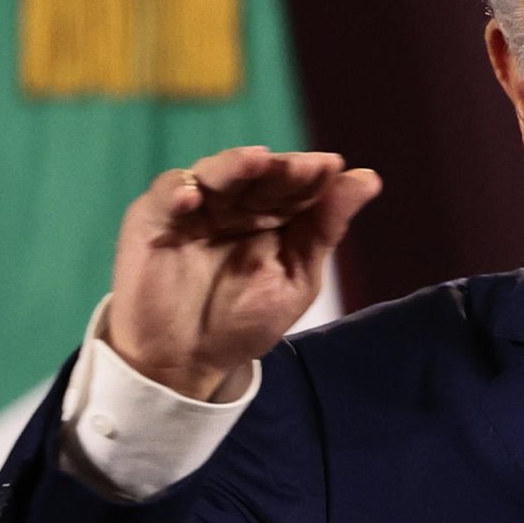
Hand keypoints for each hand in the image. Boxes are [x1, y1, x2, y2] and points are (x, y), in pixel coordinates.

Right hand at [106, 147, 381, 399]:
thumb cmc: (244, 321)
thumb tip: (370, 178)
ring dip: (235, 165)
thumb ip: (325, 229)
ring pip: (215, 173)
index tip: (332, 167)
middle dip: (281, 168)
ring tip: (257, 160)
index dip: (312, 174)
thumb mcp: (295, 279)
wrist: (187, 362)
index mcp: (274, 214)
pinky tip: (193, 198)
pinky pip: (164, 195)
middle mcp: (236, 202)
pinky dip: (177, 191)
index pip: (296, 183)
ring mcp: (196, 207)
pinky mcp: (154, 218)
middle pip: (260, 173)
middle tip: (302, 167)